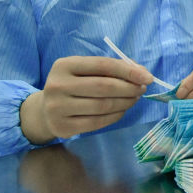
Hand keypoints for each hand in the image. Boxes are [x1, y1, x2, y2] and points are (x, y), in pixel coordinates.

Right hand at [20, 56, 152, 144]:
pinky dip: (115, 116)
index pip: (103, 65)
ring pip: (102, 106)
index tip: (147, 77)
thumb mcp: (85, 71)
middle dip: (129, 88)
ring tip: (134, 99)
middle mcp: (57, 85)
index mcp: (64, 65)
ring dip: (125, 102)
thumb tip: (142, 73)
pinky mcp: (62, 127)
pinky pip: (97, 122)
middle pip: (104, 87)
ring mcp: (57, 108)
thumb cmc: (73, 86)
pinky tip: (122, 110)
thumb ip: (111, 69)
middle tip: (142, 89)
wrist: (44, 111)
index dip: (128, 71)